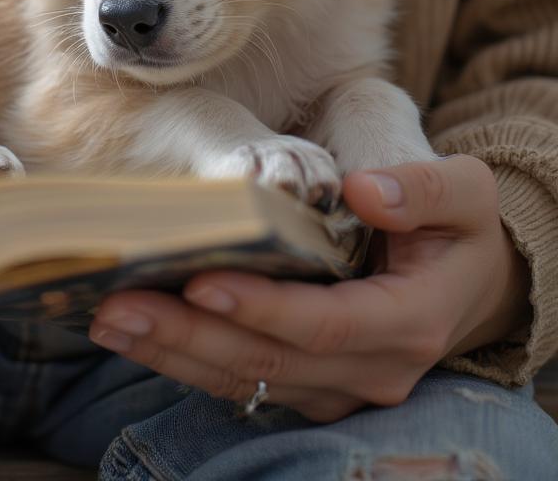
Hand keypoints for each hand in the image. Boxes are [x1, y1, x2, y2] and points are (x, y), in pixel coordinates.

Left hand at [89, 155, 530, 421]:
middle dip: (189, 336)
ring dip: (171, 352)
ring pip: (244, 379)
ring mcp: (333, 383)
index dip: (263, 308)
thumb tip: (360, 192)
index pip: (326, 324)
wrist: (463, 279)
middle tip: (117, 306)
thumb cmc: (453, 227)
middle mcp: (368, 367)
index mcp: (406, 320)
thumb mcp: (462, 192)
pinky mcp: (303, 382)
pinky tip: (133, 329)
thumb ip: (421, 187)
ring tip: (106, 319)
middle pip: (268, 361)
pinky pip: (239, 378)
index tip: (202, 279)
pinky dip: (184, 356)